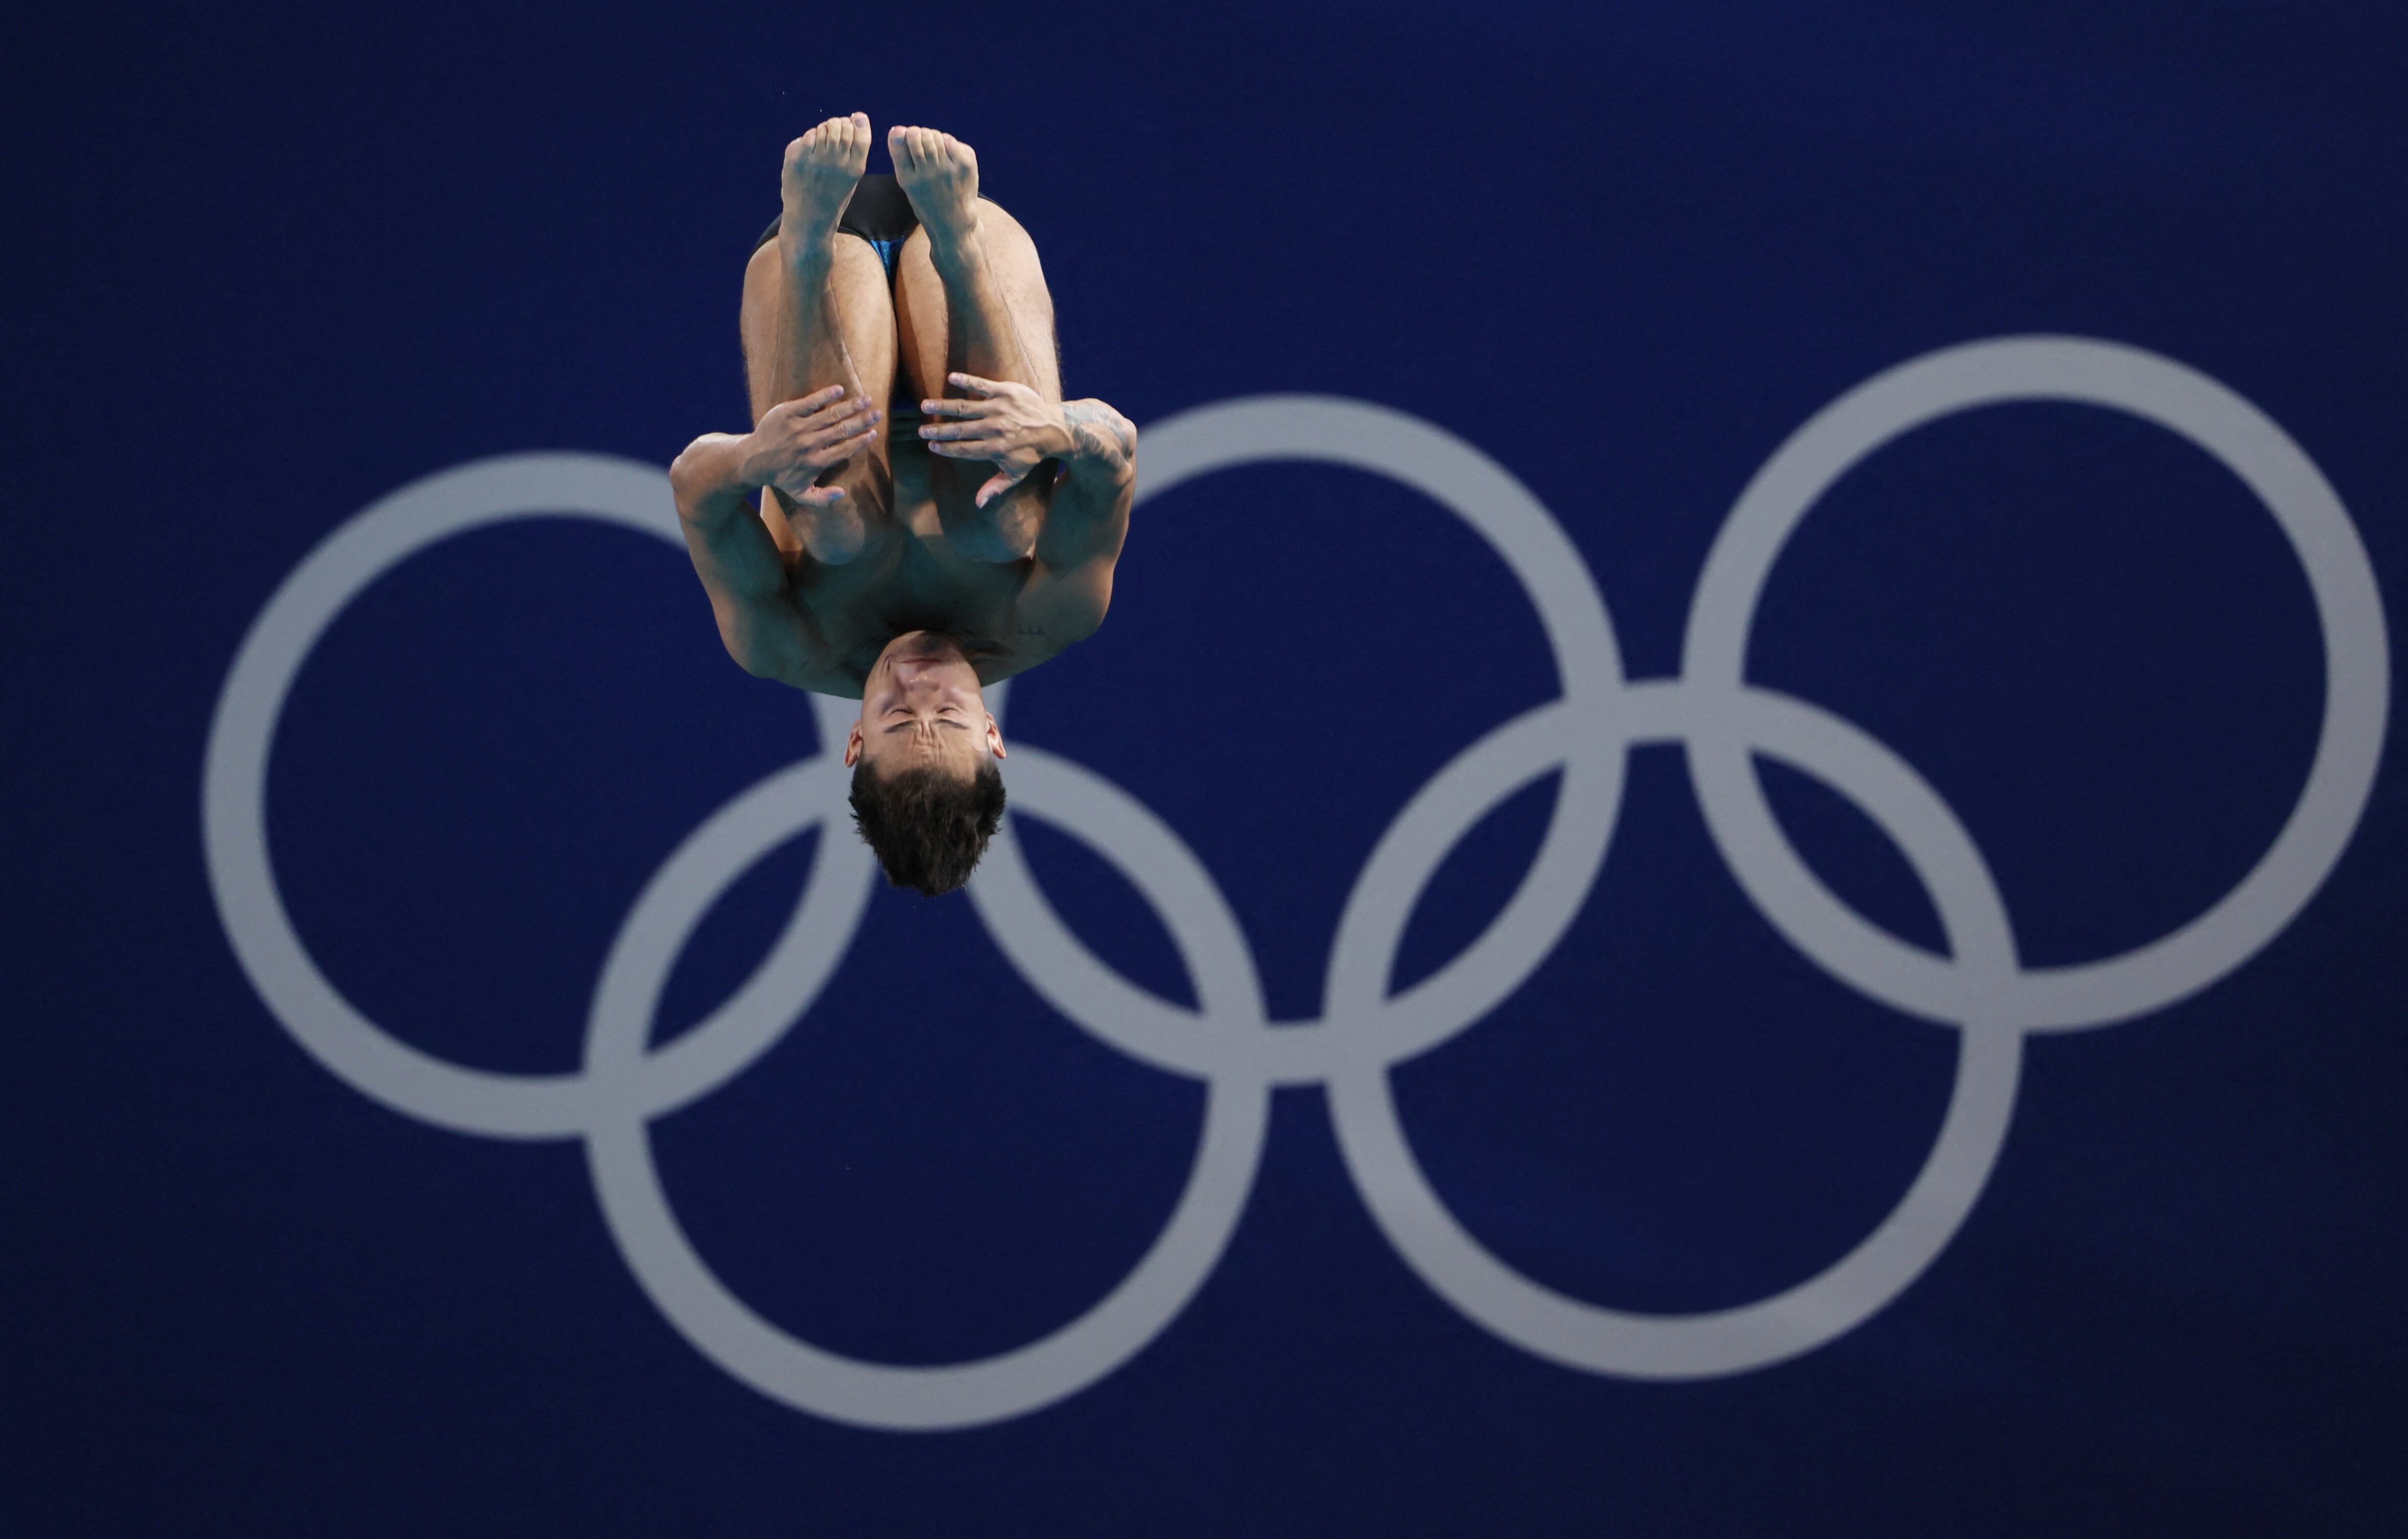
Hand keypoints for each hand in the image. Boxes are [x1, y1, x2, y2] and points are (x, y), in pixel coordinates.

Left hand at [739, 385, 879, 506]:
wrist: (754, 459)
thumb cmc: (781, 476)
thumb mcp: (800, 494)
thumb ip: (822, 498)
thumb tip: (842, 493)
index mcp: (816, 462)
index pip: (844, 449)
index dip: (861, 441)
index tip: (874, 433)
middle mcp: (809, 444)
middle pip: (842, 430)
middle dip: (862, 421)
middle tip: (877, 413)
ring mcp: (799, 427)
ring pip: (830, 415)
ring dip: (850, 406)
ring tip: (866, 399)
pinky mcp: (788, 413)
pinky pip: (810, 402)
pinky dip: (825, 395)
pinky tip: (839, 390)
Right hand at [917, 373, 1071, 507]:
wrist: (1053, 428)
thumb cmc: (1031, 453)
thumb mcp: (1016, 474)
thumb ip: (996, 487)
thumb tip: (978, 504)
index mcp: (995, 449)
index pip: (964, 449)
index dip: (946, 449)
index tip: (931, 446)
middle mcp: (994, 429)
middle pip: (960, 430)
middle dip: (938, 430)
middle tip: (922, 430)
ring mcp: (999, 409)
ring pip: (965, 408)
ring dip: (943, 406)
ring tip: (925, 405)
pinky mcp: (1005, 392)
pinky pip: (982, 385)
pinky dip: (967, 381)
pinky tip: (952, 377)